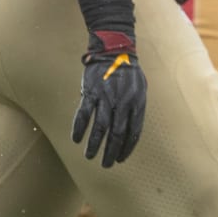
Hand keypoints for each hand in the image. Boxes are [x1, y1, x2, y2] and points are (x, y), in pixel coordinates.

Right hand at [72, 29, 147, 167]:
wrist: (115, 51)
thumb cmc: (129, 73)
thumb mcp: (141, 90)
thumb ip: (136, 109)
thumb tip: (131, 131)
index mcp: (137, 103)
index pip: (134, 132)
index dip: (127, 148)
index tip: (121, 158)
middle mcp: (123, 102)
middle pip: (117, 133)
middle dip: (111, 152)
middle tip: (106, 164)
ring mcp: (106, 98)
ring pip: (100, 127)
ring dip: (94, 145)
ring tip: (90, 156)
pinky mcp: (91, 93)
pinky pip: (83, 115)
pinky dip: (79, 129)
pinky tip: (76, 140)